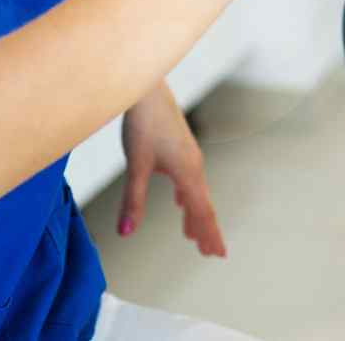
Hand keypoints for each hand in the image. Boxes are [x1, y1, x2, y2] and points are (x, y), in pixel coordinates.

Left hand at [118, 85, 225, 257]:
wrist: (146, 89)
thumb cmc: (142, 123)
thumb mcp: (136, 164)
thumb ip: (132, 201)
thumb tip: (126, 233)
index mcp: (188, 172)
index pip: (202, 211)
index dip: (208, 234)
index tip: (217, 253)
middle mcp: (193, 165)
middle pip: (204, 204)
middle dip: (207, 229)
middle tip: (213, 253)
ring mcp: (188, 156)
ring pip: (197, 193)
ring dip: (196, 215)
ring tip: (192, 235)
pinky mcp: (179, 149)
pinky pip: (188, 180)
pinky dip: (187, 198)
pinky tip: (180, 201)